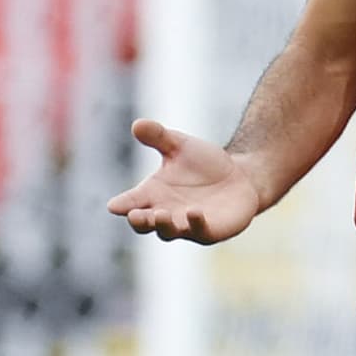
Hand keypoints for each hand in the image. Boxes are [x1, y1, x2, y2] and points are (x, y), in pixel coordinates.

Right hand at [107, 119, 259, 243]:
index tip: (114, 205)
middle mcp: (165, 212)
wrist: (240, 176)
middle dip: (140, 221)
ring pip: (168, 231)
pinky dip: (195, 222)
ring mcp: (186, 225)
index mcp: (152, 194)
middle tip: (136, 214)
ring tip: (161, 214)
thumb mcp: (181, 146)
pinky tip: (195, 211)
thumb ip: (159, 136)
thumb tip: (137, 123)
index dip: (122, 205)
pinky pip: (199, 230)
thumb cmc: (205, 164)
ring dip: (163, 225)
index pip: (130, 202)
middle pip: (144, 224)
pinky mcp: (209, 230)